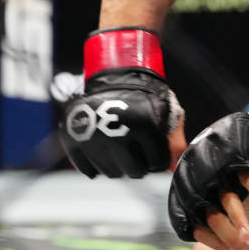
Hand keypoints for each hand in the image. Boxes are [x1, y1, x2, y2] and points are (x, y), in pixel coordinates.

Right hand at [58, 28, 184, 177]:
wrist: (116, 76)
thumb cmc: (145, 98)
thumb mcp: (166, 115)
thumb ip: (175, 144)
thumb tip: (175, 171)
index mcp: (144, 127)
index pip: (157, 165)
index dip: (158, 160)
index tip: (154, 151)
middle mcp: (116, 134)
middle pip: (134, 172)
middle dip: (139, 165)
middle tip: (137, 152)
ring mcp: (92, 138)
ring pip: (111, 173)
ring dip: (118, 165)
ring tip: (120, 148)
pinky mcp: (73, 138)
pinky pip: (87, 169)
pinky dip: (95, 165)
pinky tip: (102, 152)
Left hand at [168, 107, 248, 249]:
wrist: (239, 141)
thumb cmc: (234, 182)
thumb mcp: (231, 208)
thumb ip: (226, 234)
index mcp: (199, 200)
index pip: (202, 227)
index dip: (216, 243)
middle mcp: (206, 187)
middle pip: (215, 216)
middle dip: (229, 236)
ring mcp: (222, 174)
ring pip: (228, 199)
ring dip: (239, 219)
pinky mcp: (239, 160)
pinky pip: (247, 178)